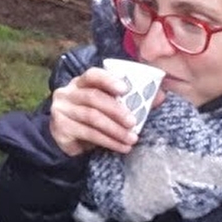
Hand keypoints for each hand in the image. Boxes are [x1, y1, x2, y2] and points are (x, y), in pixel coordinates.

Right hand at [47, 66, 162, 156]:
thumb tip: (160, 96)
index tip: (125, 90)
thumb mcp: (109, 106)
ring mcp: (62, 110)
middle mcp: (68, 93)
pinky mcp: (61, 128)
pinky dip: (107, 141)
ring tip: (131, 139)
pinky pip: (87, 133)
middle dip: (117, 111)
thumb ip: (131, 100)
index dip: (109, 80)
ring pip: (92, 117)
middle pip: (94, 98)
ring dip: (115, 130)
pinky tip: (120, 147)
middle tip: (134, 123)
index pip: (92, 75)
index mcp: (81, 83)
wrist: (68, 140)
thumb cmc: (93, 119)